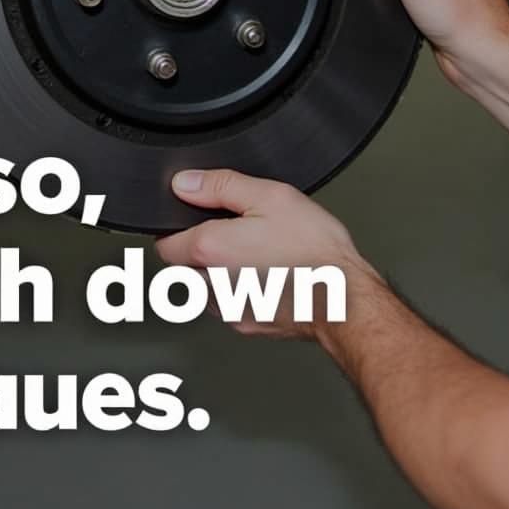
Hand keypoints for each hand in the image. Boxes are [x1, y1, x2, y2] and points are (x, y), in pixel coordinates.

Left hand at [156, 169, 376, 339]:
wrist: (344, 298)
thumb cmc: (314, 251)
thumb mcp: (270, 196)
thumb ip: (220, 185)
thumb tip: (185, 182)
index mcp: (209, 249)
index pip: (164, 243)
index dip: (178, 227)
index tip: (198, 220)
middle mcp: (211, 284)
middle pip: (184, 265)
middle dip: (202, 248)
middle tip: (239, 233)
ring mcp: (228, 309)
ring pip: (205, 286)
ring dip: (220, 271)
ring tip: (259, 254)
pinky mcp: (246, 325)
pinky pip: (229, 304)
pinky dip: (240, 290)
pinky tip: (268, 276)